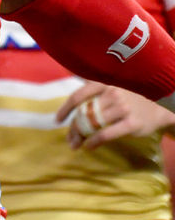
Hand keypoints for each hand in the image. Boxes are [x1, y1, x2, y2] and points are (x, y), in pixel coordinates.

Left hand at [56, 81, 174, 149]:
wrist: (161, 108)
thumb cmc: (131, 98)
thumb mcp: (112, 87)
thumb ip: (93, 87)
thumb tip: (67, 73)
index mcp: (104, 83)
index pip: (78, 96)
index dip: (66, 109)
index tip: (58, 120)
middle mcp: (112, 93)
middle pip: (85, 113)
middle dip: (74, 127)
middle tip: (69, 139)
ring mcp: (123, 108)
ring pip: (93, 124)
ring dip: (81, 136)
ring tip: (76, 144)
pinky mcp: (132, 123)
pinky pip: (106, 134)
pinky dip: (94, 141)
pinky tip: (89, 146)